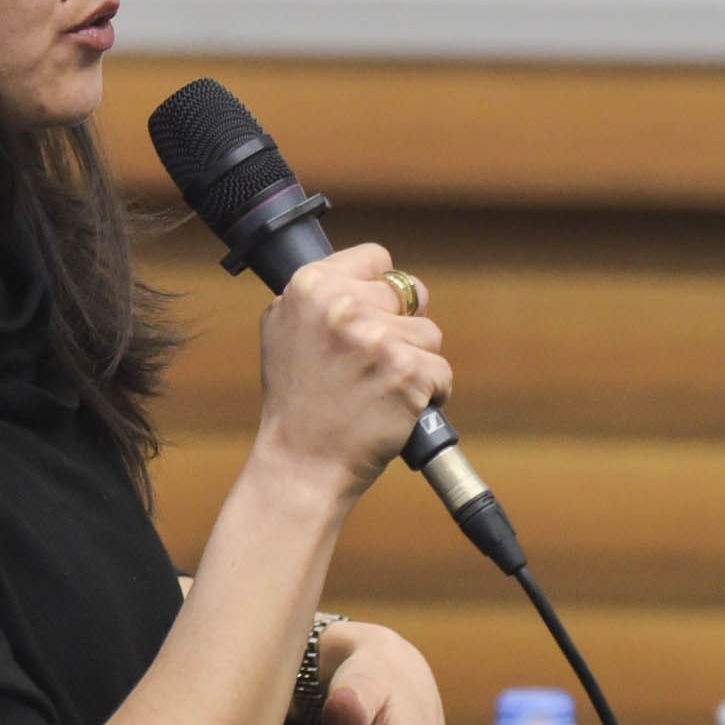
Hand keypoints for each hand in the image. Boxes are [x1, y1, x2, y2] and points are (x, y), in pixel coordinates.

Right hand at [246, 245, 448, 502]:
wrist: (302, 465)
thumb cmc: (295, 404)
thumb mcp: (282, 330)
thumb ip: (317, 296)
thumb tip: (355, 275)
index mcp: (311, 286)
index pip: (377, 259)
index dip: (378, 290)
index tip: (370, 317)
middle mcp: (344, 306)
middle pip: (409, 294)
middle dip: (399, 328)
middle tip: (372, 364)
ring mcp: (378, 338)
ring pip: (429, 334)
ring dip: (415, 362)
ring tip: (380, 390)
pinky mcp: (408, 372)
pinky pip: (441, 371)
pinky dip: (430, 393)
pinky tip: (398, 409)